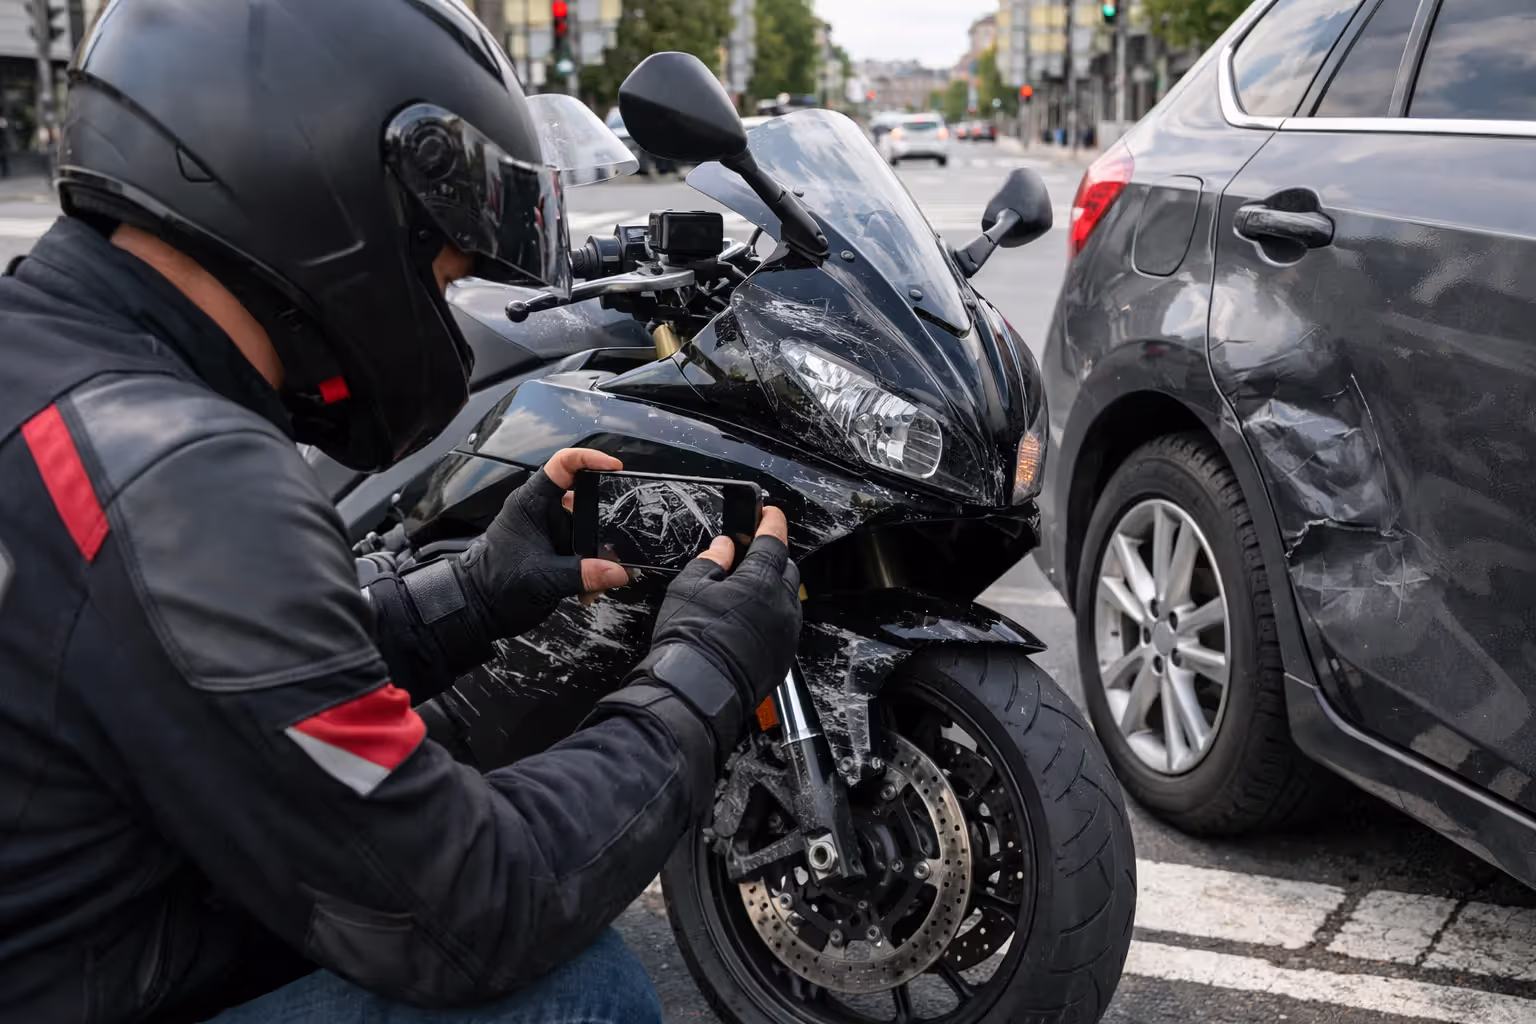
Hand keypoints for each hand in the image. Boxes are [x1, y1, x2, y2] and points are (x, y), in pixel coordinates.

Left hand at [456, 448, 629, 639]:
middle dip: (606, 524)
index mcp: (532, 503)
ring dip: (603, 556)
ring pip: (592, 532)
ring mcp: (555, 534)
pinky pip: (589, 555)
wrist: (481, 611)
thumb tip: (619, 572)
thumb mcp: (542, 578)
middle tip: (620, 543)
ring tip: (606, 579)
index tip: (615, 467)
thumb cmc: (495, 584)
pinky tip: (589, 592)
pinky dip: (596, 573)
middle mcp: (545, 513)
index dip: (589, 459)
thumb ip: (583, 574)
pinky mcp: (561, 554)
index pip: (562, 466)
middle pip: (587, 501)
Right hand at [649, 507, 802, 716]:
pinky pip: (784, 626)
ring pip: (787, 599)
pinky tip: (749, 620)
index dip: (772, 523)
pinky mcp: (783, 656)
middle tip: (751, 554)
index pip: (773, 542)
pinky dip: (772, 616)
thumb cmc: (690, 640)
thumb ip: (710, 561)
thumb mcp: (688, 588)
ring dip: (773, 589)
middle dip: (772, 558)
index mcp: (760, 583)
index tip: (771, 513)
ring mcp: (785, 633)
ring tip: (747, 591)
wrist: (696, 691)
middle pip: (785, 569)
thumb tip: (723, 547)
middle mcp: (781, 606)